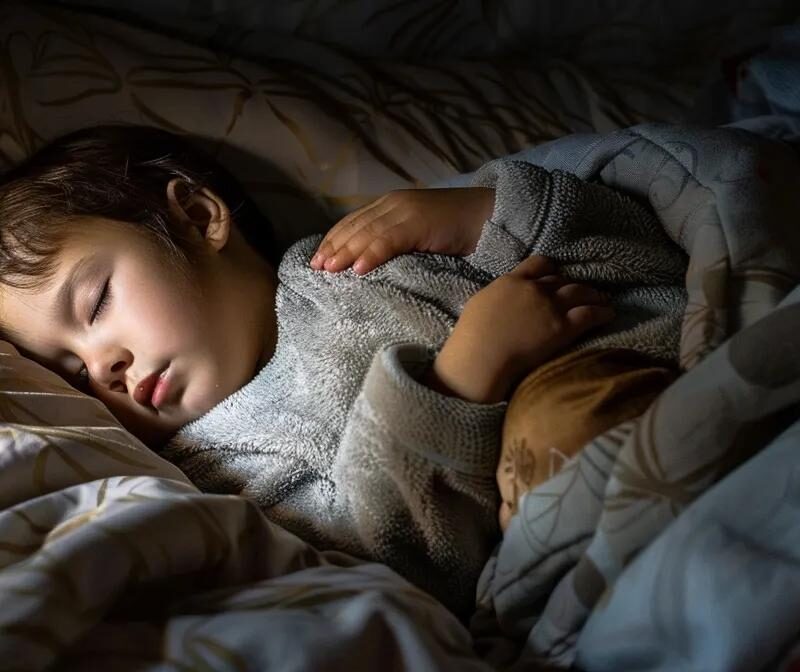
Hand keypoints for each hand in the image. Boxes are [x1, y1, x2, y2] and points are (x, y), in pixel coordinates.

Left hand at [310, 187, 494, 274]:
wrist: (490, 215)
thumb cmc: (458, 230)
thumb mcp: (420, 235)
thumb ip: (397, 241)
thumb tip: (370, 264)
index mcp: (392, 205)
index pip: (354, 222)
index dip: (334, 240)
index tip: (317, 260)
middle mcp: (394, 204)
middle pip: (355, 227)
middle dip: (334, 247)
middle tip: (316, 268)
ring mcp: (406, 211)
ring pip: (367, 233)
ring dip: (346, 253)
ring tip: (330, 270)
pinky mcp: (419, 222)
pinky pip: (389, 240)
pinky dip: (372, 254)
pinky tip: (359, 269)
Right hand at [422, 256, 613, 403]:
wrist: (479, 360)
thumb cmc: (470, 340)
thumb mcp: (479, 305)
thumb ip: (497, 297)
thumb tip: (502, 301)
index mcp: (510, 281)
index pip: (538, 265)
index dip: (551, 270)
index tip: (556, 275)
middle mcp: (533, 289)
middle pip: (561, 280)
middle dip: (573, 285)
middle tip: (583, 292)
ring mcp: (550, 307)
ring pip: (580, 292)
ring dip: (593, 295)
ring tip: (602, 300)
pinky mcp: (562, 327)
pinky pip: (590, 314)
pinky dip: (601, 312)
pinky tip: (608, 315)